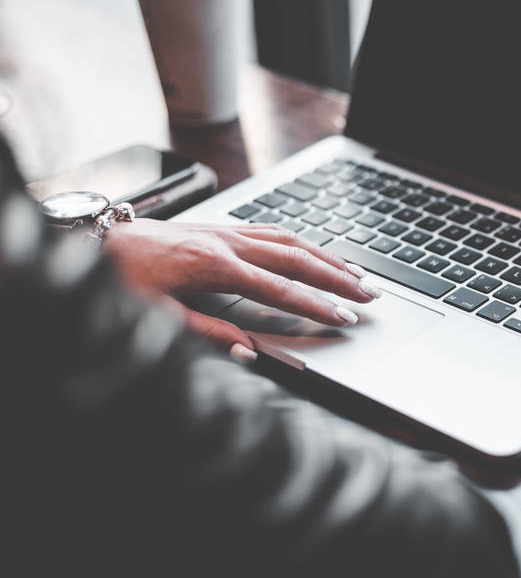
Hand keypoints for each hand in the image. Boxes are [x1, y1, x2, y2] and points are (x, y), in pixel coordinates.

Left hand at [104, 220, 380, 358]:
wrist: (94, 241)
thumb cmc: (122, 279)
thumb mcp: (157, 317)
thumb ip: (206, 333)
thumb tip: (248, 350)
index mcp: (215, 266)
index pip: (279, 290)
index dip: (315, 306)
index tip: (344, 318)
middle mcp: (228, 242)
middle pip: (297, 258)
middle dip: (337, 277)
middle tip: (369, 293)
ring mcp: (227, 230)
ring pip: (290, 240)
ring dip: (327, 256)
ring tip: (357, 272)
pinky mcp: (222, 227)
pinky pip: (274, 231)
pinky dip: (303, 242)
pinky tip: (316, 251)